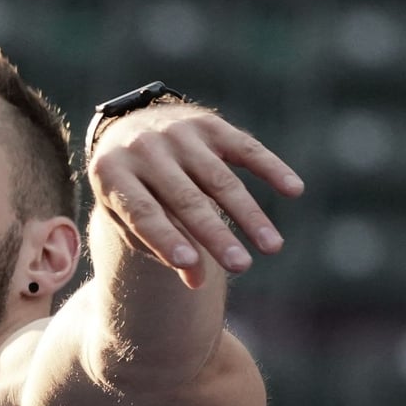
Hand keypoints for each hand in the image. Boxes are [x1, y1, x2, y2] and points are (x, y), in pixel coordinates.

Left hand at [86, 104, 303, 288]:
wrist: (128, 130)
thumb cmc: (130, 188)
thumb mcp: (127, 217)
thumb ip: (157, 246)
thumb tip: (196, 282)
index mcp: (112, 174)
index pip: (143, 212)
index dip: (166, 239)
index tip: (190, 266)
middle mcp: (142, 148)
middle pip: (185, 199)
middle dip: (215, 235)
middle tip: (241, 266)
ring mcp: (177, 132)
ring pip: (219, 179)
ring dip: (249, 214)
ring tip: (271, 247)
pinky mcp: (208, 124)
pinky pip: (245, 148)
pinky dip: (270, 168)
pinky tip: (293, 189)